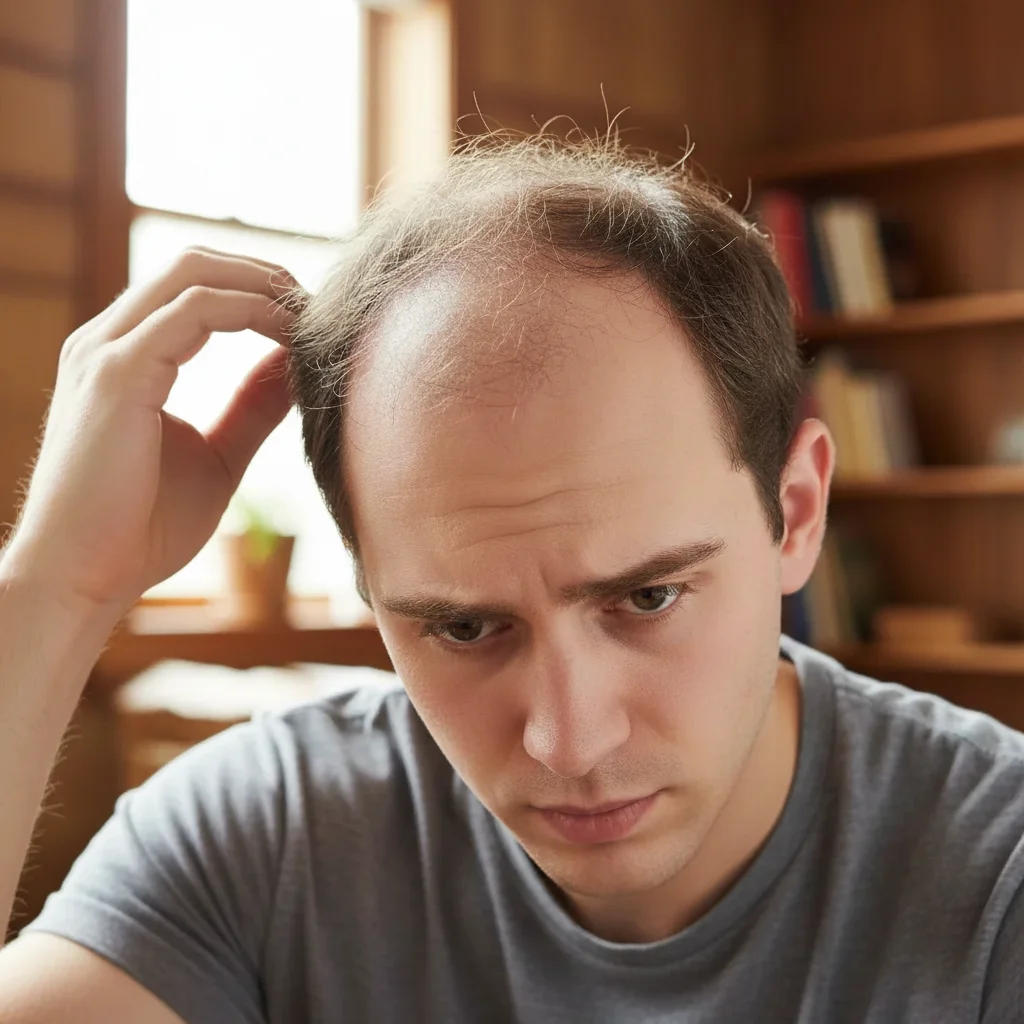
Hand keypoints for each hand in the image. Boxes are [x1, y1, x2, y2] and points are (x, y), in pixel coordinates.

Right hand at [3, 248, 298, 615]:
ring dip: (264, 286)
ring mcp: (106, 352)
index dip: (257, 290)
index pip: (193, 287)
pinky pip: (194, 312)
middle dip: (265, 274)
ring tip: (313, 318)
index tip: (312, 319)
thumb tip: (294, 367)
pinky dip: (251, 312)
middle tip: (320, 307)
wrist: (84, 578)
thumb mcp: (218, 455)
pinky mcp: (117, 374)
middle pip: (194, 263)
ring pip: (193, 273)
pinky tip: (291, 338)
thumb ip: (252, 408)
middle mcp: (107, 341)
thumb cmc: (142, 527)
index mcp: (125, 356)